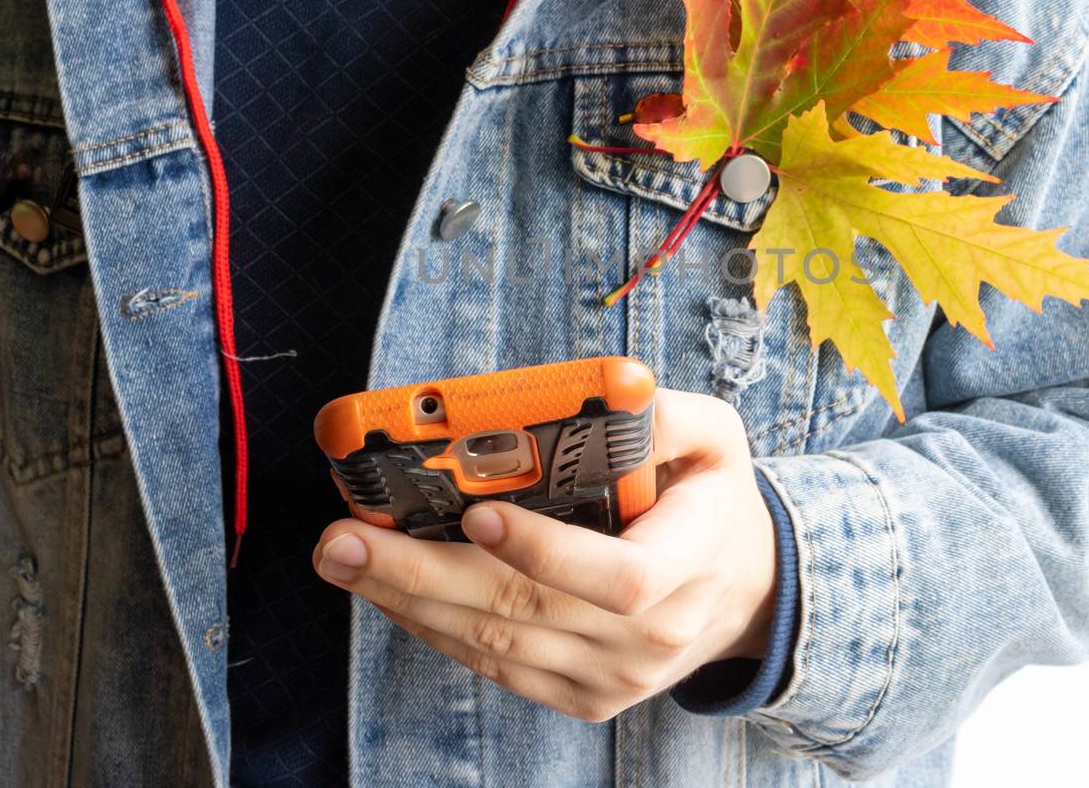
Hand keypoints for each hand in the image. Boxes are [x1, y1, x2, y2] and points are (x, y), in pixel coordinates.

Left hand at [311, 387, 778, 721]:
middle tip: (345, 537)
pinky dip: (434, 628)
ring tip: (342, 556)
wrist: (746, 594)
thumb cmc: (716, 503)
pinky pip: (496, 667)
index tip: (477, 513)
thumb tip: (608, 390)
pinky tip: (388, 590)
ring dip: (408, 601)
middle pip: (523, 614)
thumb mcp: (720, 440)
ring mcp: (613, 678)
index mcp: (688, 567)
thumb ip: (669, 416)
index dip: (545, 553)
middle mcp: (649, 637)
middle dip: (422, 574)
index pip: (616, 579)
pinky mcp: (583, 697)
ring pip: (495, 645)